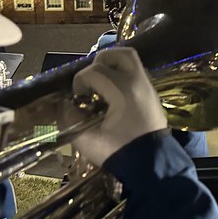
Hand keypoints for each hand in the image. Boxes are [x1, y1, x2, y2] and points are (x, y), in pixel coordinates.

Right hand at [72, 48, 167, 166]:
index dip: (79, 82)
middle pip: (116, 54)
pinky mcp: (152, 92)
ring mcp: (148, 85)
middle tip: (90, 84)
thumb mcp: (86, 140)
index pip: (94, 71)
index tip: (79, 101)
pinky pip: (135, 71)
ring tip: (100, 83)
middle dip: (97, 65)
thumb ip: (69, 119)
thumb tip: (65, 104)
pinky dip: (121, 73)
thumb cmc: (119, 152)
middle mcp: (138, 82)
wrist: (152, 164)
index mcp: (123, 91)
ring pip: (130, 58)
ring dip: (111, 65)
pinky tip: (112, 92)